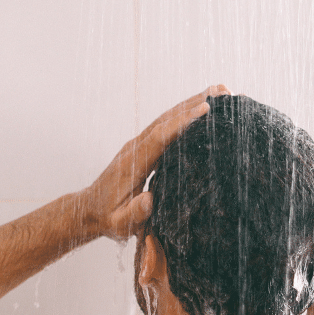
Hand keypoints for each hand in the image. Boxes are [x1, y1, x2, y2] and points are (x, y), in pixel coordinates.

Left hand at [82, 85, 230, 240]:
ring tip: (219, 92)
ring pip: (167, 119)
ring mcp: (139, 144)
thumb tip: (149, 200)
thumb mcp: (120, 223)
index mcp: (133, 163)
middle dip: (193, 104)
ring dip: (191, 104)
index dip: (182, 122)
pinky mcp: (143, 147)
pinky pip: (166, 126)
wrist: (90, 210)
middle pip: (167, 120)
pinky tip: (201, 108)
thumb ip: (134, 213)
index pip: (161, 137)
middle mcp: (136, 147)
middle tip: (222, 91)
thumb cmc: (109, 218)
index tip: (205, 109)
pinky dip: (184, 114)